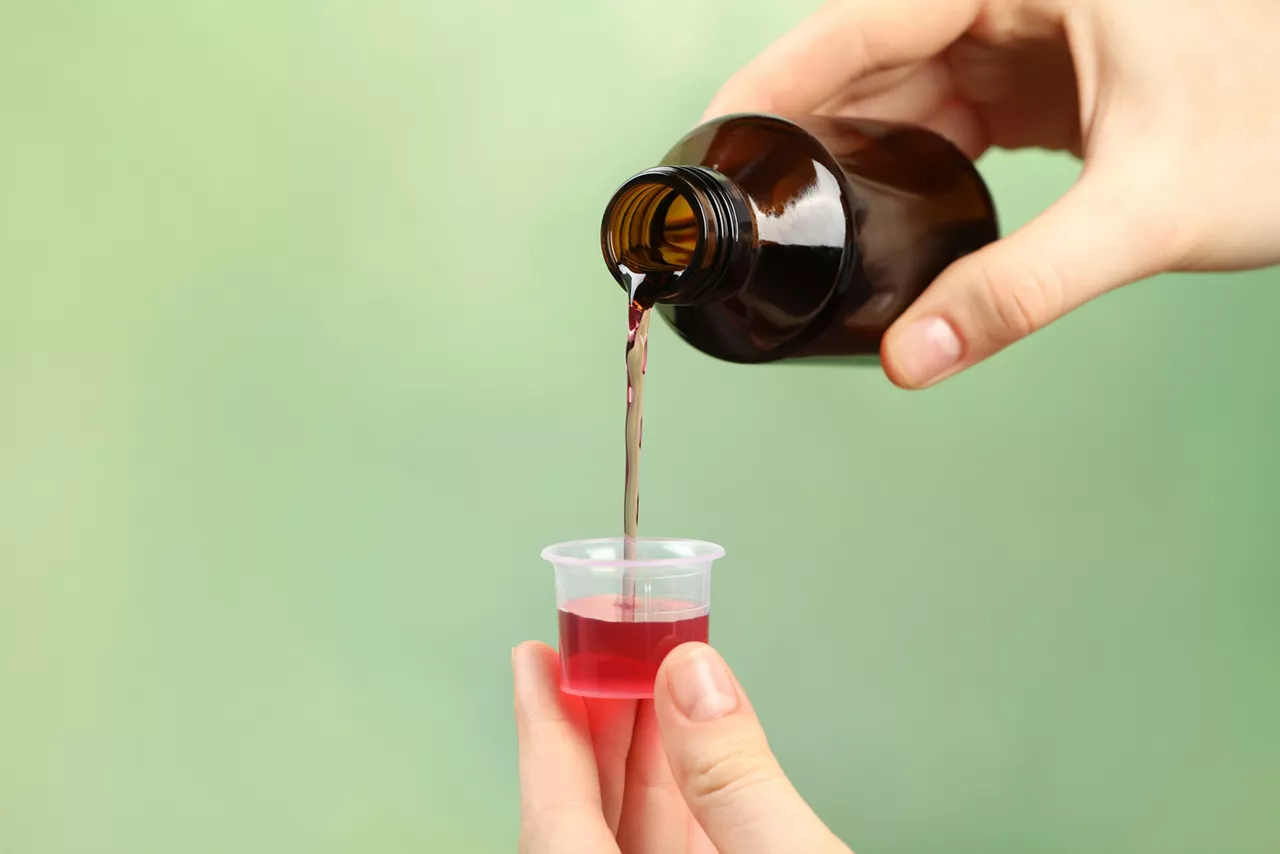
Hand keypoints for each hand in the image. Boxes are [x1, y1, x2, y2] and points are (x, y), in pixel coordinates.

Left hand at [512, 641, 850, 852]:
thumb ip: (738, 778)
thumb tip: (694, 678)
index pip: (553, 806)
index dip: (544, 724)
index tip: (533, 658)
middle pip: (583, 809)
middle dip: (598, 723)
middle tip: (604, 646)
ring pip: (626, 829)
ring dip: (644, 754)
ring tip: (653, 677)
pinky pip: (669, 846)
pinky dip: (681, 796)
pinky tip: (694, 749)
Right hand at [705, 0, 1279, 387]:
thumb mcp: (1146, 210)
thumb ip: (1020, 290)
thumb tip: (911, 358)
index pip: (865, 19)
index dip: (777, 78)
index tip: (713, 134)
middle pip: (872, 52)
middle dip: (805, 125)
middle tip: (743, 199)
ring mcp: (1036, 32)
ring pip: (907, 84)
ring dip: (854, 148)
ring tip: (796, 215)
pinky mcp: (1053, 76)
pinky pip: (951, 109)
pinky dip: (909, 159)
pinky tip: (880, 206)